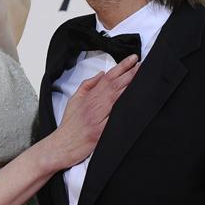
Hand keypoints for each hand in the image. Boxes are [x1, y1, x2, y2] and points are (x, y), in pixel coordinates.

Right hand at [51, 54, 139, 169]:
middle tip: (142, 65)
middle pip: (115, 86)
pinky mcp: (101, 133)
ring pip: (117, 99)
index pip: (108, 77)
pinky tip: (135, 103)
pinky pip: (115, 119)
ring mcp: (98, 119)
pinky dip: (125, 111)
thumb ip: (88, 85)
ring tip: (142, 77)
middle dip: (130, 74)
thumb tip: (102, 74)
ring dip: (130, 87)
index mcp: (89, 97)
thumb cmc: (69, 124)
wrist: (62, 145)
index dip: (121, 67)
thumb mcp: (74, 99)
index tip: (132, 59)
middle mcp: (94, 105)